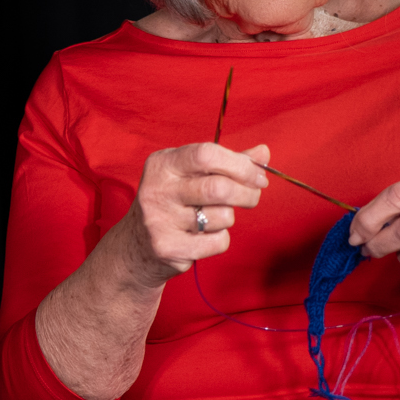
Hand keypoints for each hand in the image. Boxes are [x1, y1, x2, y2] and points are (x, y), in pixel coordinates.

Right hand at [114, 142, 270, 281]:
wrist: (136, 246)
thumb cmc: (172, 203)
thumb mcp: (190, 175)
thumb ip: (226, 163)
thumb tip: (263, 152)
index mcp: (162, 163)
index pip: (206, 154)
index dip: (240, 165)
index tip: (258, 176)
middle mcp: (156, 189)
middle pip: (218, 188)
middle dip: (247, 194)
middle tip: (251, 198)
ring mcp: (159, 220)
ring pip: (222, 217)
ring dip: (228, 218)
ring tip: (212, 219)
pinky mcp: (168, 247)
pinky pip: (218, 242)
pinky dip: (220, 240)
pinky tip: (202, 237)